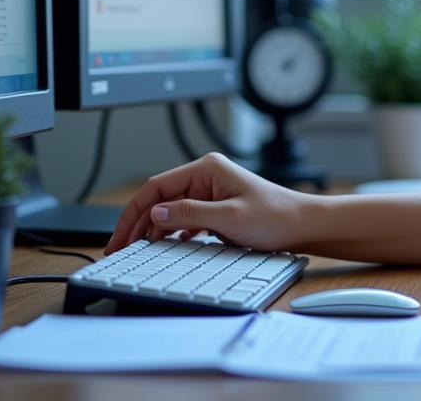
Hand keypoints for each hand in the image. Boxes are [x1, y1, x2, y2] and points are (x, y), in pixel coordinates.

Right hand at [104, 152, 308, 254]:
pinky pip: (183, 218)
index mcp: (207, 168)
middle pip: (159, 198)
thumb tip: (155, 214)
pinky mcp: (215, 207)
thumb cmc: (275, 217)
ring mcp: (210, 191)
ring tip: (134, 252)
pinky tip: (159, 247)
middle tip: (118, 249)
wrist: (302, 226)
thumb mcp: (229, 218)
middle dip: (136, 223)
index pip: (157, 187)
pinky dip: (169, 233)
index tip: (119, 238)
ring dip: (151, 230)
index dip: (133, 213)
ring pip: (169, 210)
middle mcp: (206, 175)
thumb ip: (190, 214)